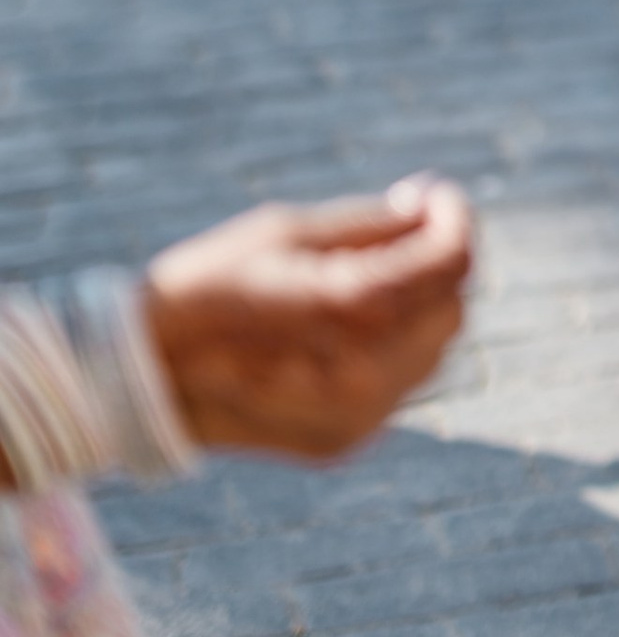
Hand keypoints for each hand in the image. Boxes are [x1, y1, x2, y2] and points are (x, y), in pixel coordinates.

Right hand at [144, 178, 474, 459]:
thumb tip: (428, 207)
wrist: (146, 377)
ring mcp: (360, 418)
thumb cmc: (210, 287)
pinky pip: (401, 385)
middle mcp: (367, 376)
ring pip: (434, 350)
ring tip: (375, 269)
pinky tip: (351, 323)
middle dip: (440, 261)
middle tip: (408, 225)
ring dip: (421, 305)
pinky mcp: (347, 441)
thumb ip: (371, 225)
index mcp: (349, 310)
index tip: (433, 195)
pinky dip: (395, 347)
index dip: (454, 218)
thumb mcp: (288, 231)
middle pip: (452, 307)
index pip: (449, 261)